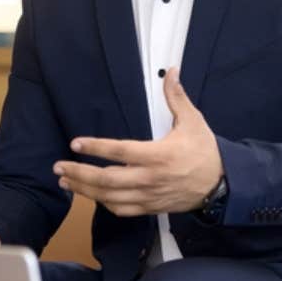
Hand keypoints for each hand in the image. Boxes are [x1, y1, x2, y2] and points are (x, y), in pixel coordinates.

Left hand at [53, 68, 223, 216]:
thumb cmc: (205, 151)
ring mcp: (149, 195)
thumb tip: (172, 71)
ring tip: (67, 181)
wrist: (222, 184)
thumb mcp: (193, 121)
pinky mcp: (151, 207)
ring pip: (109, 197)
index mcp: (158, 155)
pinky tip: (93, 196)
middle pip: (106, 179)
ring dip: (84, 189)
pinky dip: (103, 203)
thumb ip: (177, 97)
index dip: (95, 148)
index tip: (76, 143)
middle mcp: (150, 178)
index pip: (119, 151)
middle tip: (60, 166)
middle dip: (79, 172)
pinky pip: (121, 209)